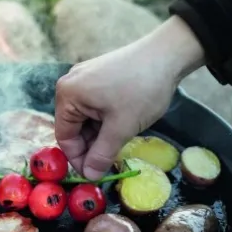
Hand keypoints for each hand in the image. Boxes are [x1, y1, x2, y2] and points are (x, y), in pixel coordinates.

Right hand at [54, 16, 205, 179]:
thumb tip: (89, 176)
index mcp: (68, 94)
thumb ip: (102, 155)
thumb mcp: (121, 128)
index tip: (95, 174)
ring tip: (121, 140)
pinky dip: (106, 120)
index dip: (79, 159)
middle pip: (74, 128)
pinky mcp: (98, 76)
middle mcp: (70, 84)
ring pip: (86, 119)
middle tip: (111, 161)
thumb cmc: (141, 90)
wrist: (168, 54)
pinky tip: (122, 125)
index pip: (64, 137)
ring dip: (100, 134)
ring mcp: (84, 78)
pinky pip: (95, 106)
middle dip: (91, 146)